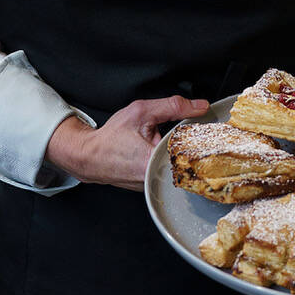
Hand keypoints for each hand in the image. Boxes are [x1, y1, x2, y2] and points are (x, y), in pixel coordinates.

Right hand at [46, 96, 209, 190]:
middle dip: (188, 143)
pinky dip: (168, 160)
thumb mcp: (141, 112)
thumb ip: (172, 106)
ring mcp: (154, 186)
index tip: (204, 127)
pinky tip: (162, 151)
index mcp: (155, 162)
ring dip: (178, 152)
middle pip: (187, 159)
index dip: (199, 136)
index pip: (192, 149)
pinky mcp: (151, 188)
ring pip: (178, 166)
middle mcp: (156, 179)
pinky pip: (168, 171)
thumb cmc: (111, 137)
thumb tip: (200, 106)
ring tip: (168, 141)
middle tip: (180, 132)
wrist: (89, 156)